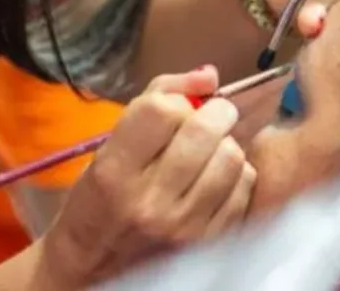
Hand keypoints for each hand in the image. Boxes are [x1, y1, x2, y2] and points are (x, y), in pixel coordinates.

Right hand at [38, 67, 255, 287]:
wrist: (95, 264)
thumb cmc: (100, 197)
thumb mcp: (110, 145)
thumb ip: (157, 99)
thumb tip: (208, 75)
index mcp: (116, 171)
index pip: (162, 110)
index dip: (175, 100)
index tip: (174, 109)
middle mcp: (150, 200)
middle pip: (204, 131)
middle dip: (213, 113)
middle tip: (209, 117)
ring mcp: (183, 225)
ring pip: (231, 158)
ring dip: (225, 144)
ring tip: (209, 151)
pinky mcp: (209, 241)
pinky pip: (244, 188)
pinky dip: (236, 174)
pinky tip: (216, 178)